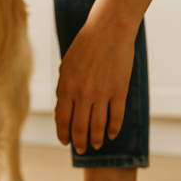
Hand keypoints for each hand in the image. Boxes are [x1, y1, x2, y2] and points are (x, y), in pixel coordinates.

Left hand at [55, 19, 136, 153]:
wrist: (108, 30)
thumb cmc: (84, 46)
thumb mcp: (66, 67)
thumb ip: (64, 88)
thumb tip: (64, 110)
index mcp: (66, 87)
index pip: (62, 119)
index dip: (63, 133)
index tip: (65, 141)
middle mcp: (82, 93)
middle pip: (79, 127)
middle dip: (78, 142)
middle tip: (80, 149)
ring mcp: (101, 93)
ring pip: (97, 126)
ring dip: (95, 139)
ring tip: (95, 145)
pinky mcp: (119, 90)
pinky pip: (116, 116)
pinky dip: (112, 129)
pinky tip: (110, 135)